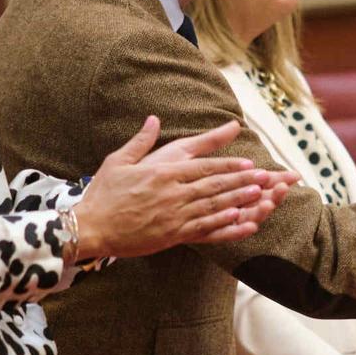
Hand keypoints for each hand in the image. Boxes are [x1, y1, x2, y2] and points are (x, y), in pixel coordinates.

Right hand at [73, 117, 297, 258]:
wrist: (90, 227)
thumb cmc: (103, 193)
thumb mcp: (119, 160)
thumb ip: (141, 140)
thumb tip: (153, 119)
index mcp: (162, 173)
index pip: (202, 166)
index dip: (227, 165)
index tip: (247, 162)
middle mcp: (172, 193)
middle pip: (214, 185)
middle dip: (242, 180)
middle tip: (266, 177)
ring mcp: (174, 215)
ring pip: (214, 206)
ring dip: (240, 200)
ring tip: (262, 195)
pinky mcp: (172, 235)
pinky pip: (204, 229)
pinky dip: (225, 225)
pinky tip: (242, 221)